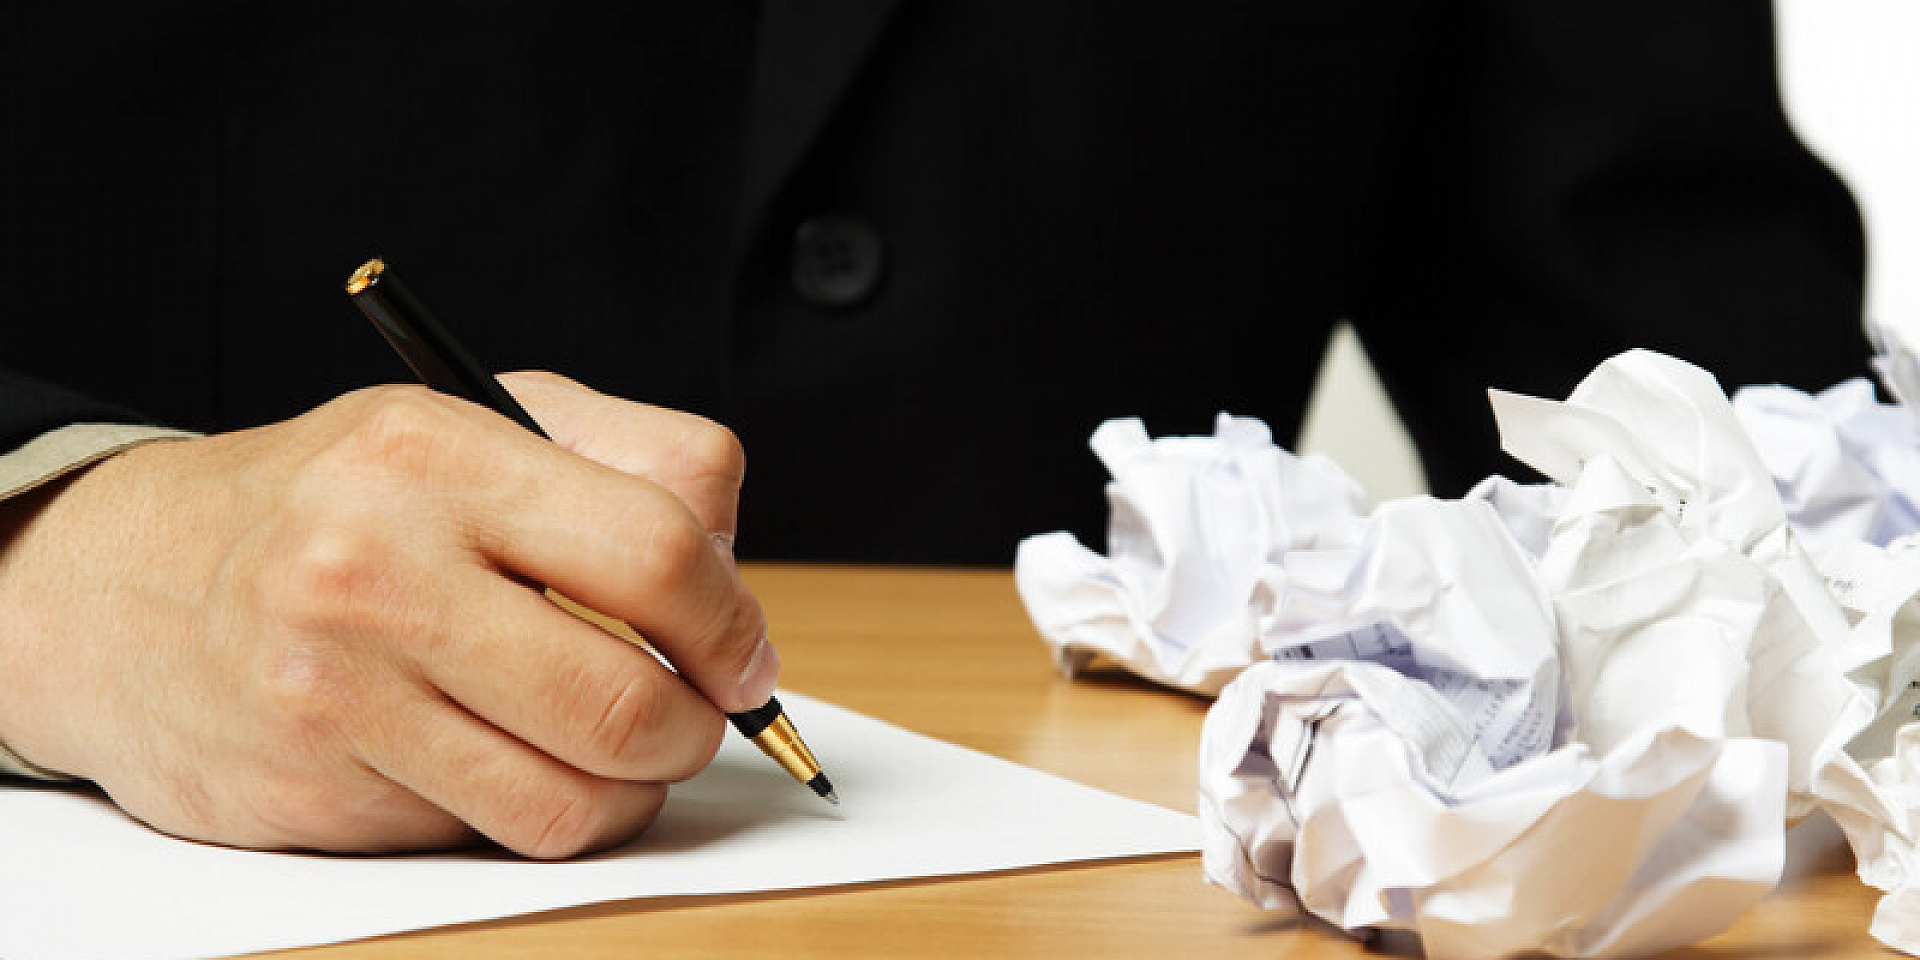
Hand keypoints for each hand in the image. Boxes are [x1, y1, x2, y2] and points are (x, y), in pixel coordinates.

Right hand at [0, 372, 772, 857]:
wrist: (124, 585)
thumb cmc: (343, 502)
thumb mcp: (481, 420)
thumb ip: (638, 462)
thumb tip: (738, 576)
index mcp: (436, 453)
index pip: (658, 552)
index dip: (732, 624)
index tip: (742, 656)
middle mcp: (373, 570)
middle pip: (628, 704)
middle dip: (695, 730)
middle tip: (691, 715)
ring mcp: (334, 694)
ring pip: (570, 801)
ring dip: (628, 791)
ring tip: (609, 746)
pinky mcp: (309, 792)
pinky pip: (490, 837)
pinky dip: (532, 812)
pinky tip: (504, 758)